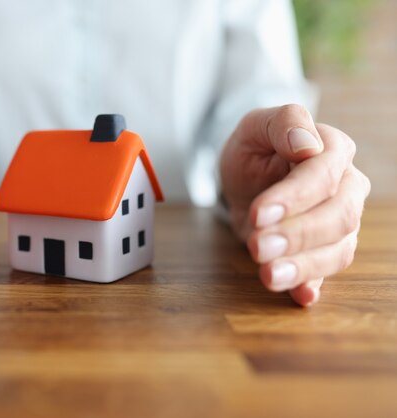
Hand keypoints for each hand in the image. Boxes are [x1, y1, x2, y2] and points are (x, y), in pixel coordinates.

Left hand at [219, 104, 370, 306]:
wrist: (247, 177)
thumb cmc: (255, 148)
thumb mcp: (257, 126)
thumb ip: (284, 123)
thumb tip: (306, 145)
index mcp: (333, 150)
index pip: (323, 175)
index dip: (294, 197)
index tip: (260, 213)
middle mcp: (346, 187)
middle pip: (339, 216)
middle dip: (298, 235)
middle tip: (258, 248)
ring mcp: (340, 221)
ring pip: (339, 249)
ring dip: (304, 266)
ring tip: (268, 276)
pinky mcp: (324, 249)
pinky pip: (328, 271)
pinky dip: (314, 284)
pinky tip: (301, 295)